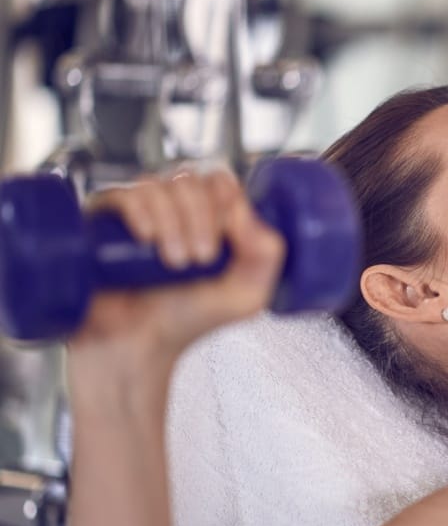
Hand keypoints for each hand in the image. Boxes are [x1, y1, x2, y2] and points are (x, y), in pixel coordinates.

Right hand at [68, 169, 284, 364]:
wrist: (139, 346)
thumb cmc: (189, 319)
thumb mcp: (247, 295)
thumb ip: (266, 254)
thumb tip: (245, 211)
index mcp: (209, 215)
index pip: (221, 181)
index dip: (226, 203)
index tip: (223, 244)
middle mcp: (173, 206)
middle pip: (191, 179)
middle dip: (202, 217)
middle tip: (201, 259)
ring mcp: (137, 210)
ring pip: (158, 184)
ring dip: (174, 221)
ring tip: (175, 263)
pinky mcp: (103, 219)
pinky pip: (122, 193)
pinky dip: (141, 210)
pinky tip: (147, 238)